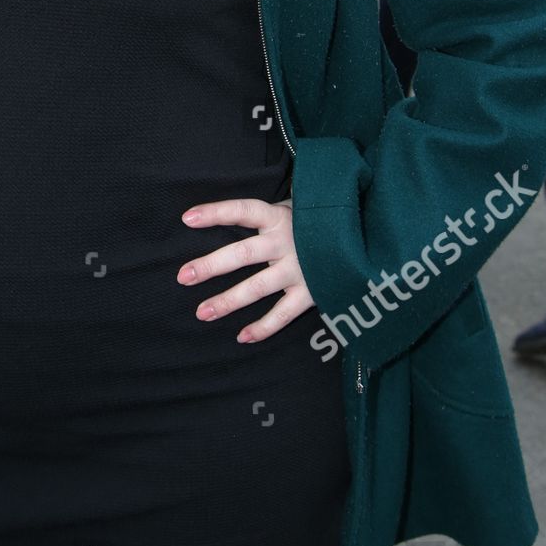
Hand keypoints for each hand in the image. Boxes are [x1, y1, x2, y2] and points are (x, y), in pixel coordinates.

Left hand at [176, 197, 314, 343]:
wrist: (362, 238)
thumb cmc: (313, 222)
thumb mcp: (292, 209)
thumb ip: (264, 214)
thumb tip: (227, 214)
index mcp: (278, 217)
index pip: (243, 210)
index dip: (216, 213)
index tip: (187, 219)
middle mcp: (287, 242)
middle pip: (243, 254)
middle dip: (211, 266)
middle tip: (183, 277)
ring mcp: (300, 269)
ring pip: (257, 288)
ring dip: (228, 301)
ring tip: (202, 312)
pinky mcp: (312, 292)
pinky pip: (284, 314)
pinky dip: (264, 327)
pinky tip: (242, 337)